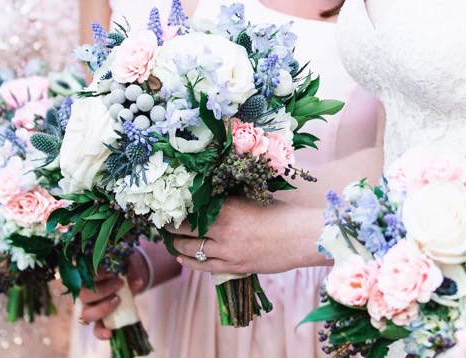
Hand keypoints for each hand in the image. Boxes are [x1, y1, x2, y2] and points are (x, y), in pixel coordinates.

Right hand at [75, 249, 147, 339]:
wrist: (128, 278)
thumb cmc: (122, 269)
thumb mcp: (125, 266)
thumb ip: (128, 271)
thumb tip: (137, 282)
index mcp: (87, 277)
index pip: (84, 275)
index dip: (96, 274)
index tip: (111, 272)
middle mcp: (85, 294)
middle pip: (84, 295)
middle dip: (102, 290)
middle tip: (119, 284)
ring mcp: (90, 308)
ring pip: (86, 314)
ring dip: (102, 309)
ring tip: (118, 301)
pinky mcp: (99, 320)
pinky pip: (96, 329)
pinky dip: (101, 332)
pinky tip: (109, 333)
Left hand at [169, 197, 325, 275]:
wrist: (300, 237)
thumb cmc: (280, 213)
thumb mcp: (250, 199)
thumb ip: (228, 201)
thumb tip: (206, 198)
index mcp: (227, 208)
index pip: (190, 210)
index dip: (176, 211)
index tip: (168, 208)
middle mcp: (223, 230)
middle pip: (185, 231)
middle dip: (172, 228)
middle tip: (165, 224)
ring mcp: (227, 252)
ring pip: (191, 250)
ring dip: (178, 246)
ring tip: (172, 241)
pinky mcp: (234, 267)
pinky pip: (204, 267)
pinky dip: (190, 262)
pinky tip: (183, 258)